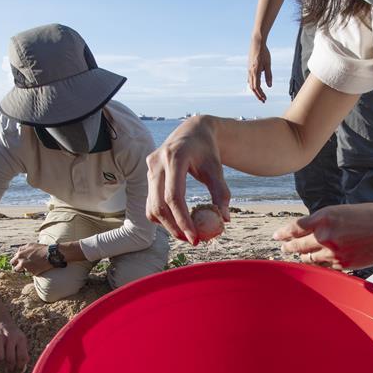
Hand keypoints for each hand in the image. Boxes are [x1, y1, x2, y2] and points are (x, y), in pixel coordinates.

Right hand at [0, 319, 28, 372]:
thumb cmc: (12, 335)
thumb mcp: (21, 341)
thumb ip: (23, 354)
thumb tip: (21, 370)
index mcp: (20, 339)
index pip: (22, 357)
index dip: (20, 367)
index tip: (19, 371)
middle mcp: (10, 338)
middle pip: (10, 360)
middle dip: (10, 368)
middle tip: (10, 370)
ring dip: (0, 362)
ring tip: (1, 359)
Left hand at [10, 243, 52, 275]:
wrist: (51, 255)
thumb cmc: (41, 248)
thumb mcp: (30, 245)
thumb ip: (22, 249)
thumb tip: (17, 252)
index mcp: (20, 255)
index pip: (12, 262)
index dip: (15, 262)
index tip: (19, 263)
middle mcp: (22, 263)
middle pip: (15, 269)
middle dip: (18, 268)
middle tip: (22, 267)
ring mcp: (27, 268)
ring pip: (23, 272)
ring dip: (25, 270)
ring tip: (31, 267)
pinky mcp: (33, 273)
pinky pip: (30, 274)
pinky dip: (33, 272)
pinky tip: (37, 267)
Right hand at [145, 116, 230, 244]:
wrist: (193, 131)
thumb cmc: (207, 151)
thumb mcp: (217, 169)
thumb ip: (221, 193)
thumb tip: (225, 220)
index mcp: (174, 158)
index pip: (174, 197)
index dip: (183, 221)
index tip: (195, 238)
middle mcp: (157, 162)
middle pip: (159, 205)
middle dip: (174, 228)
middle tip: (191, 241)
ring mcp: (149, 168)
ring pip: (152, 206)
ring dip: (167, 225)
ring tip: (186, 234)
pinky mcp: (147, 173)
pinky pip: (150, 202)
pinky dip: (162, 216)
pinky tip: (177, 221)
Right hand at [248, 37, 271, 102]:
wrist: (257, 42)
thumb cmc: (263, 52)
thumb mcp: (268, 64)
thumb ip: (268, 75)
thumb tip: (269, 86)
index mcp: (255, 72)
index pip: (257, 87)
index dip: (261, 94)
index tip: (265, 99)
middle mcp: (250, 72)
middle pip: (253, 87)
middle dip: (258, 95)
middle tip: (263, 100)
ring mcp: (249, 70)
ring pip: (250, 83)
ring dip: (256, 90)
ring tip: (261, 94)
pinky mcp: (249, 67)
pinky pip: (250, 78)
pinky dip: (253, 84)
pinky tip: (257, 85)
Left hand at [274, 204, 372, 269]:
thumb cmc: (370, 216)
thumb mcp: (342, 210)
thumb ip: (324, 220)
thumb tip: (308, 229)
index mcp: (325, 217)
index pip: (295, 227)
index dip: (283, 233)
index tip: (276, 236)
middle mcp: (326, 235)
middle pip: (298, 245)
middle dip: (289, 246)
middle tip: (283, 247)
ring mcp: (334, 252)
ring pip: (309, 258)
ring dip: (302, 256)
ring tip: (298, 255)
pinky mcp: (343, 264)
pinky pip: (324, 266)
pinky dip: (319, 264)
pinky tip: (317, 261)